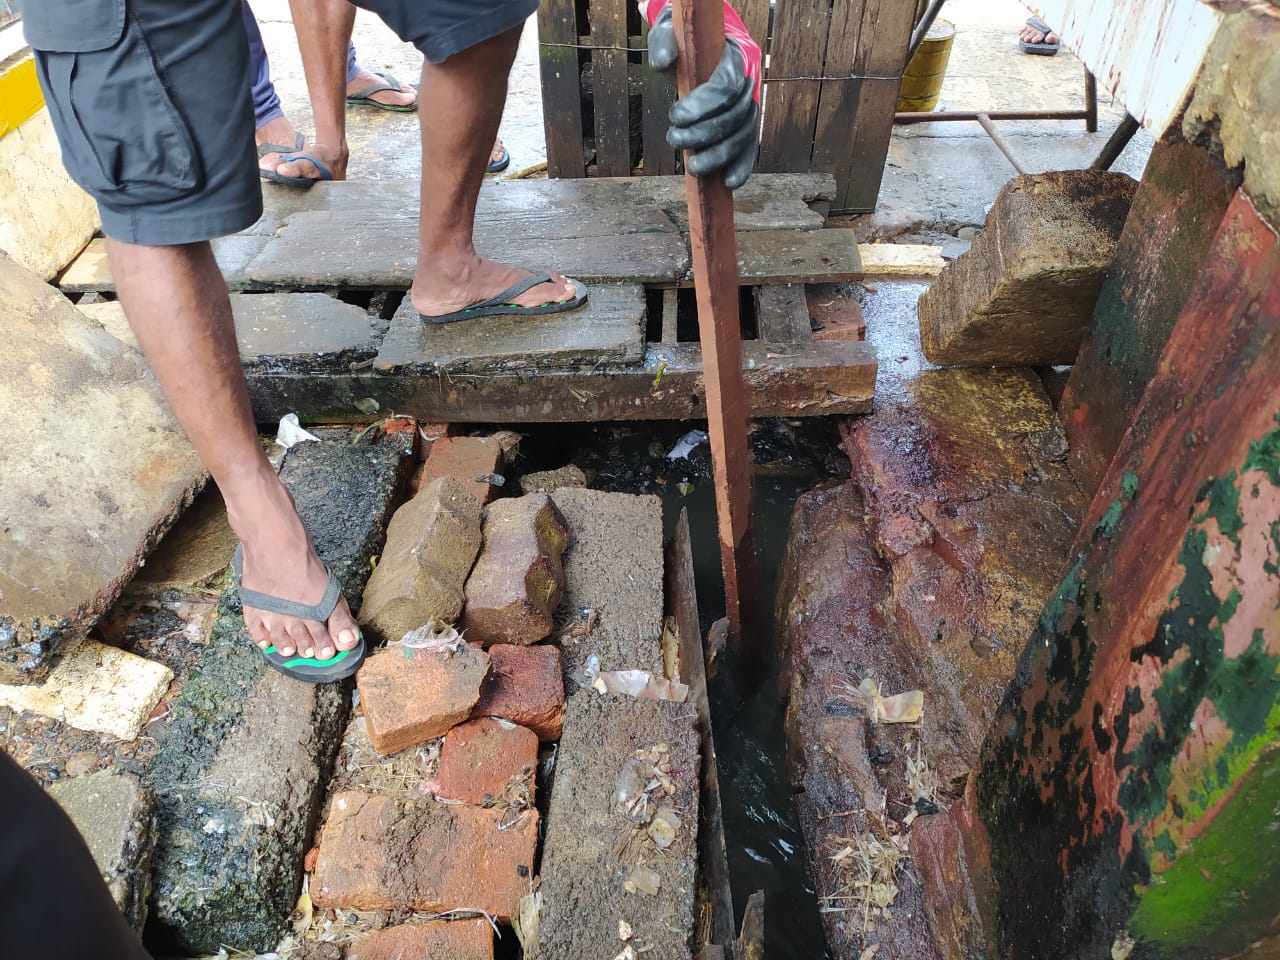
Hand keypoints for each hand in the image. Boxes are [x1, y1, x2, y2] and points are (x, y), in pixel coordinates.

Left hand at [646, 4, 760, 188]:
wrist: (703, 45)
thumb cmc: (686, 40)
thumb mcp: (671, 32)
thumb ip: (664, 43)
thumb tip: (662, 63)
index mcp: (736, 56)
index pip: (726, 86)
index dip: (703, 106)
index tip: (676, 116)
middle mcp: (750, 82)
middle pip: (735, 116)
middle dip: (704, 134)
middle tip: (674, 139)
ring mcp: (751, 106)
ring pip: (743, 136)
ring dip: (718, 156)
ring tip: (693, 167)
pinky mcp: (746, 126)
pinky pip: (749, 149)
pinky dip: (741, 167)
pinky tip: (728, 183)